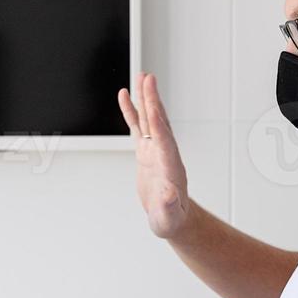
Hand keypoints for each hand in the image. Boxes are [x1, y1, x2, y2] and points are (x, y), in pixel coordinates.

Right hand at [117, 72, 189, 239]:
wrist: (172, 218)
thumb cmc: (171, 219)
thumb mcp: (169, 217)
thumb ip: (169, 206)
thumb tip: (170, 195)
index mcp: (171, 167)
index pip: (164, 142)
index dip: (159, 124)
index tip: (153, 106)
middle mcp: (165, 154)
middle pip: (159, 122)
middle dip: (153, 101)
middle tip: (148, 79)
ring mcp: (155, 151)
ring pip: (150, 119)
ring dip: (145, 99)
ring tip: (141, 78)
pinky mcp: (146, 152)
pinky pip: (138, 127)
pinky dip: (132, 112)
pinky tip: (125, 97)